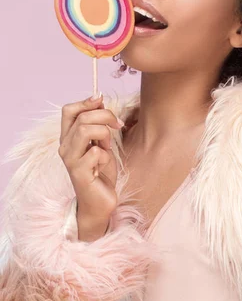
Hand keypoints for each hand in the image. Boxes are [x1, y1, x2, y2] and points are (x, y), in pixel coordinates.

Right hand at [58, 93, 123, 238]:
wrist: (100, 202)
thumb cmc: (101, 172)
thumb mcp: (101, 142)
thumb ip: (97, 124)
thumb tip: (99, 98)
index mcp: (68, 137)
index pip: (68, 110)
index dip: (86, 102)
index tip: (102, 101)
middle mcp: (65, 147)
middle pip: (83, 117)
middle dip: (106, 116)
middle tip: (117, 125)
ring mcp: (70, 160)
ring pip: (86, 130)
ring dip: (105, 135)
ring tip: (108, 146)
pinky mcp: (79, 172)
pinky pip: (96, 152)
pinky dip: (106, 155)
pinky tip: (104, 165)